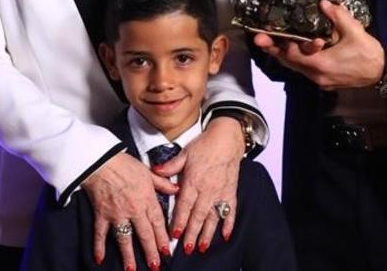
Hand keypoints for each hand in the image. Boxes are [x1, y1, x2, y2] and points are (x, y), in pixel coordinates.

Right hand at [82, 151, 176, 270]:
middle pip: (144, 235)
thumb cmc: (125, 165)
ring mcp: (117, 214)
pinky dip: (98, 246)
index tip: (167, 251)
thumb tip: (177, 189)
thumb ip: (163, 183)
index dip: (163, 238)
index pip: (158, 223)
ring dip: (128, 255)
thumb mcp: (148, 172)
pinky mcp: (102, 214)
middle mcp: (133, 209)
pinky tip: (99, 259)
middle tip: (155, 266)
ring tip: (132, 269)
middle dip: (151, 252)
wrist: (102, 161)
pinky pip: (100, 233)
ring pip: (124, 238)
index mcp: (147, 199)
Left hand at [152, 117, 243, 254]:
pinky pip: (231, 210)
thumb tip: (155, 171)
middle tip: (186, 248)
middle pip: (198, 215)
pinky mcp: (231, 192)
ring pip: (213, 217)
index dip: (179, 219)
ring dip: (208, 233)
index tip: (174, 233)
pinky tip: (226, 235)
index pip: (184, 204)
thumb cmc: (204, 145)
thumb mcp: (184, 154)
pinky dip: (229, 223)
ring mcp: (220, 192)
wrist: (227, 138)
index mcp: (193, 180)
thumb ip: (170, 166)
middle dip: (192, 233)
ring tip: (202, 246)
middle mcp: (207, 189)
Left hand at [253, 0, 385, 89]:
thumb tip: (325, 4)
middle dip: (276, 50)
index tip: (266, 37)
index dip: (279, 45)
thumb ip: (338, 16)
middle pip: (290, 63)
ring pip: (297, 67)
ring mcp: (322, 80)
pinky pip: (306, 69)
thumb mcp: (355, 31)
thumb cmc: (370, 55)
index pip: (293, 55)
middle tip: (261, 40)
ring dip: (287, 55)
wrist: (383, 73)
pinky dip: (299, 59)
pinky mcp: (326, 80)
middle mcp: (318, 75)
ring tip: (274, 43)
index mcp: (322, 64)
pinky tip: (297, 49)